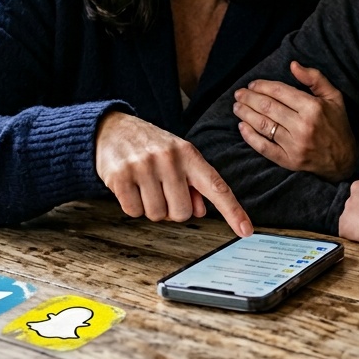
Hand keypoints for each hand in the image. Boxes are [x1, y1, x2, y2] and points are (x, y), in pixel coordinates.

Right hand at [94, 111, 252, 236]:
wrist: (112, 128)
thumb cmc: (150, 146)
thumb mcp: (177, 158)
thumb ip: (193, 183)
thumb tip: (201, 210)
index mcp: (188, 154)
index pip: (216, 186)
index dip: (232, 211)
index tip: (246, 230)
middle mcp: (169, 158)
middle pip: (183, 213)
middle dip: (172, 209)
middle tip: (161, 189)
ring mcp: (144, 166)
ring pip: (157, 215)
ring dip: (150, 207)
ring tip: (144, 184)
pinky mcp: (121, 176)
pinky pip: (134, 212)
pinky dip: (132, 206)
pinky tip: (130, 186)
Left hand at [233, 60, 355, 180]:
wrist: (345, 160)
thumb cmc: (338, 124)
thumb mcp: (334, 97)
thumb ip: (314, 78)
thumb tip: (292, 65)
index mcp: (313, 108)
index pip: (279, 91)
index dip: (262, 86)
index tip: (252, 84)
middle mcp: (302, 126)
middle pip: (267, 107)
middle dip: (249, 98)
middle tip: (239, 94)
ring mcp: (294, 145)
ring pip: (263, 125)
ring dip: (246, 114)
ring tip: (237, 107)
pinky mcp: (289, 161)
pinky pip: (264, 147)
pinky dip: (250, 137)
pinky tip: (242, 127)